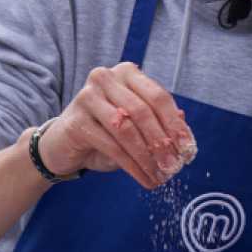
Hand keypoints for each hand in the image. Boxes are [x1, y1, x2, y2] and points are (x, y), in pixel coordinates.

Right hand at [36, 61, 194, 189]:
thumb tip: (186, 136)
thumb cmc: (106, 132)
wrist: (64, 145)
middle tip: (175, 166)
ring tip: (160, 176)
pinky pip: (112, 147)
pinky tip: (143, 178)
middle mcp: (106, 79)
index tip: (188, 148)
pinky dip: (132, 166)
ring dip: (148, 157)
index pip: (158, 97)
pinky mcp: (76, 121)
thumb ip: (160, 124)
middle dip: (162, 142)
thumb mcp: (137, 125)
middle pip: (143, 111)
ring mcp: (88, 97)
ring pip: (127, 130)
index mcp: (127, 73)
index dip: (175, 124)